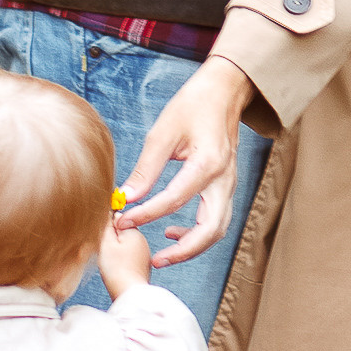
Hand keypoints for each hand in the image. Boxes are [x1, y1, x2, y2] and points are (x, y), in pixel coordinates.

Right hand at [97, 206, 153, 297]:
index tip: (101, 235)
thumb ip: (106, 224)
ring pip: (123, 245)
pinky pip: (127, 257)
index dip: (106, 224)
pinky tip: (115, 269)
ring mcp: (142, 254)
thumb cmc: (116, 269)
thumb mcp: (106, 243)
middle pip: (120, 231)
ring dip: (114, 250)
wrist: (129, 295)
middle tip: (105, 251)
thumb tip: (108, 208)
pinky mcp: (140, 266)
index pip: (118, 217)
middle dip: (110, 238)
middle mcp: (142, 240)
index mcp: (135, 231)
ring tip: (110, 262)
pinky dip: (119, 260)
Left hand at [120, 56, 252, 258]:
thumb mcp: (163, 132)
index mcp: (207, 164)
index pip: (173, 200)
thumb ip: (146, 168)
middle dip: (182, 251)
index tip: (121, 221)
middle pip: (210, 230)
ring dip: (192, 247)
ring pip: (217, 229)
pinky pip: (217, 219)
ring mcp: (229, 184)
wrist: (224, 91)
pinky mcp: (226, 186)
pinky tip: (172, 230)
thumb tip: (126, 197)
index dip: (145, 214)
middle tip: (154, 259)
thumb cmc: (193, 105)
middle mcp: (224, 179)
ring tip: (163, 254)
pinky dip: (198, 233)